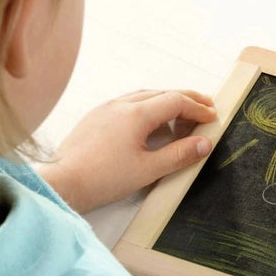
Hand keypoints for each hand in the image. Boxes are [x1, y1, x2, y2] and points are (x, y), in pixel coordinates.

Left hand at [39, 90, 216, 212]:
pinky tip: (151, 122)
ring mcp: (106, 108)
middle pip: (161, 93)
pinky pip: (128, 103)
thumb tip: (204, 143)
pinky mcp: (96, 117)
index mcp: (136, 114)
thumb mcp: (148, 170)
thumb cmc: (102, 178)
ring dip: (166, 101)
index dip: (197, 108)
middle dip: (186, 98)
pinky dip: (148, 107)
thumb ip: (179, 155)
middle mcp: (121, 104)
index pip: (175, 101)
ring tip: (182, 114)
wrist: (63, 182)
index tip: (212, 116)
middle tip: (206, 105)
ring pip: (144, 96)